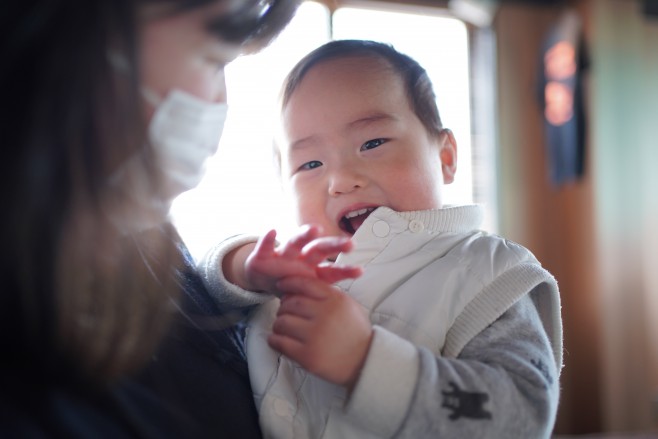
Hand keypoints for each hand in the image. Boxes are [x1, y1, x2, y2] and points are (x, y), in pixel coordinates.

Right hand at [245, 225, 361, 294]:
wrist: (263, 279)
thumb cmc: (289, 285)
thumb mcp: (304, 293)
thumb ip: (319, 297)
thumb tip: (345, 314)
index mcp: (313, 270)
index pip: (331, 270)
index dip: (344, 271)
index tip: (360, 272)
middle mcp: (301, 258)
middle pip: (319, 249)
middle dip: (334, 246)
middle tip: (349, 244)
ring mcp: (283, 255)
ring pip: (295, 242)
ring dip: (304, 235)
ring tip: (314, 229)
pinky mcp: (263, 254)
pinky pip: (265, 246)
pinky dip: (268, 239)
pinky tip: (272, 232)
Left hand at [268, 276, 373, 389]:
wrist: (365, 362)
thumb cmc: (356, 333)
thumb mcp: (349, 305)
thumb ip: (328, 294)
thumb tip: (298, 288)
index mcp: (336, 300)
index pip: (305, 284)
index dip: (289, 283)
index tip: (281, 285)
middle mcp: (325, 315)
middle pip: (291, 303)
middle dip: (283, 307)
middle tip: (284, 312)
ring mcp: (315, 336)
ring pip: (282, 322)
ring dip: (278, 323)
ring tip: (282, 327)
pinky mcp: (307, 356)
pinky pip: (280, 342)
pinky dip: (274, 340)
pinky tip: (277, 340)